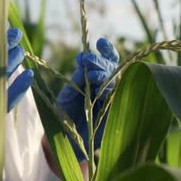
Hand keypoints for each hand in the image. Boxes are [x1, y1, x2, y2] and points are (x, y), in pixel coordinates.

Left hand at [57, 38, 118, 160]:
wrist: (64, 139)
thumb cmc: (64, 114)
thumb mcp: (67, 93)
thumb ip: (76, 78)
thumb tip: (83, 60)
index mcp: (93, 78)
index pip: (105, 59)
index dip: (106, 49)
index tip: (99, 41)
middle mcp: (105, 86)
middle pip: (112, 67)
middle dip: (101, 61)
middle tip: (88, 60)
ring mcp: (110, 98)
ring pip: (115, 81)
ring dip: (104, 75)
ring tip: (92, 75)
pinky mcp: (113, 112)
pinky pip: (116, 98)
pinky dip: (108, 92)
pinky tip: (100, 91)